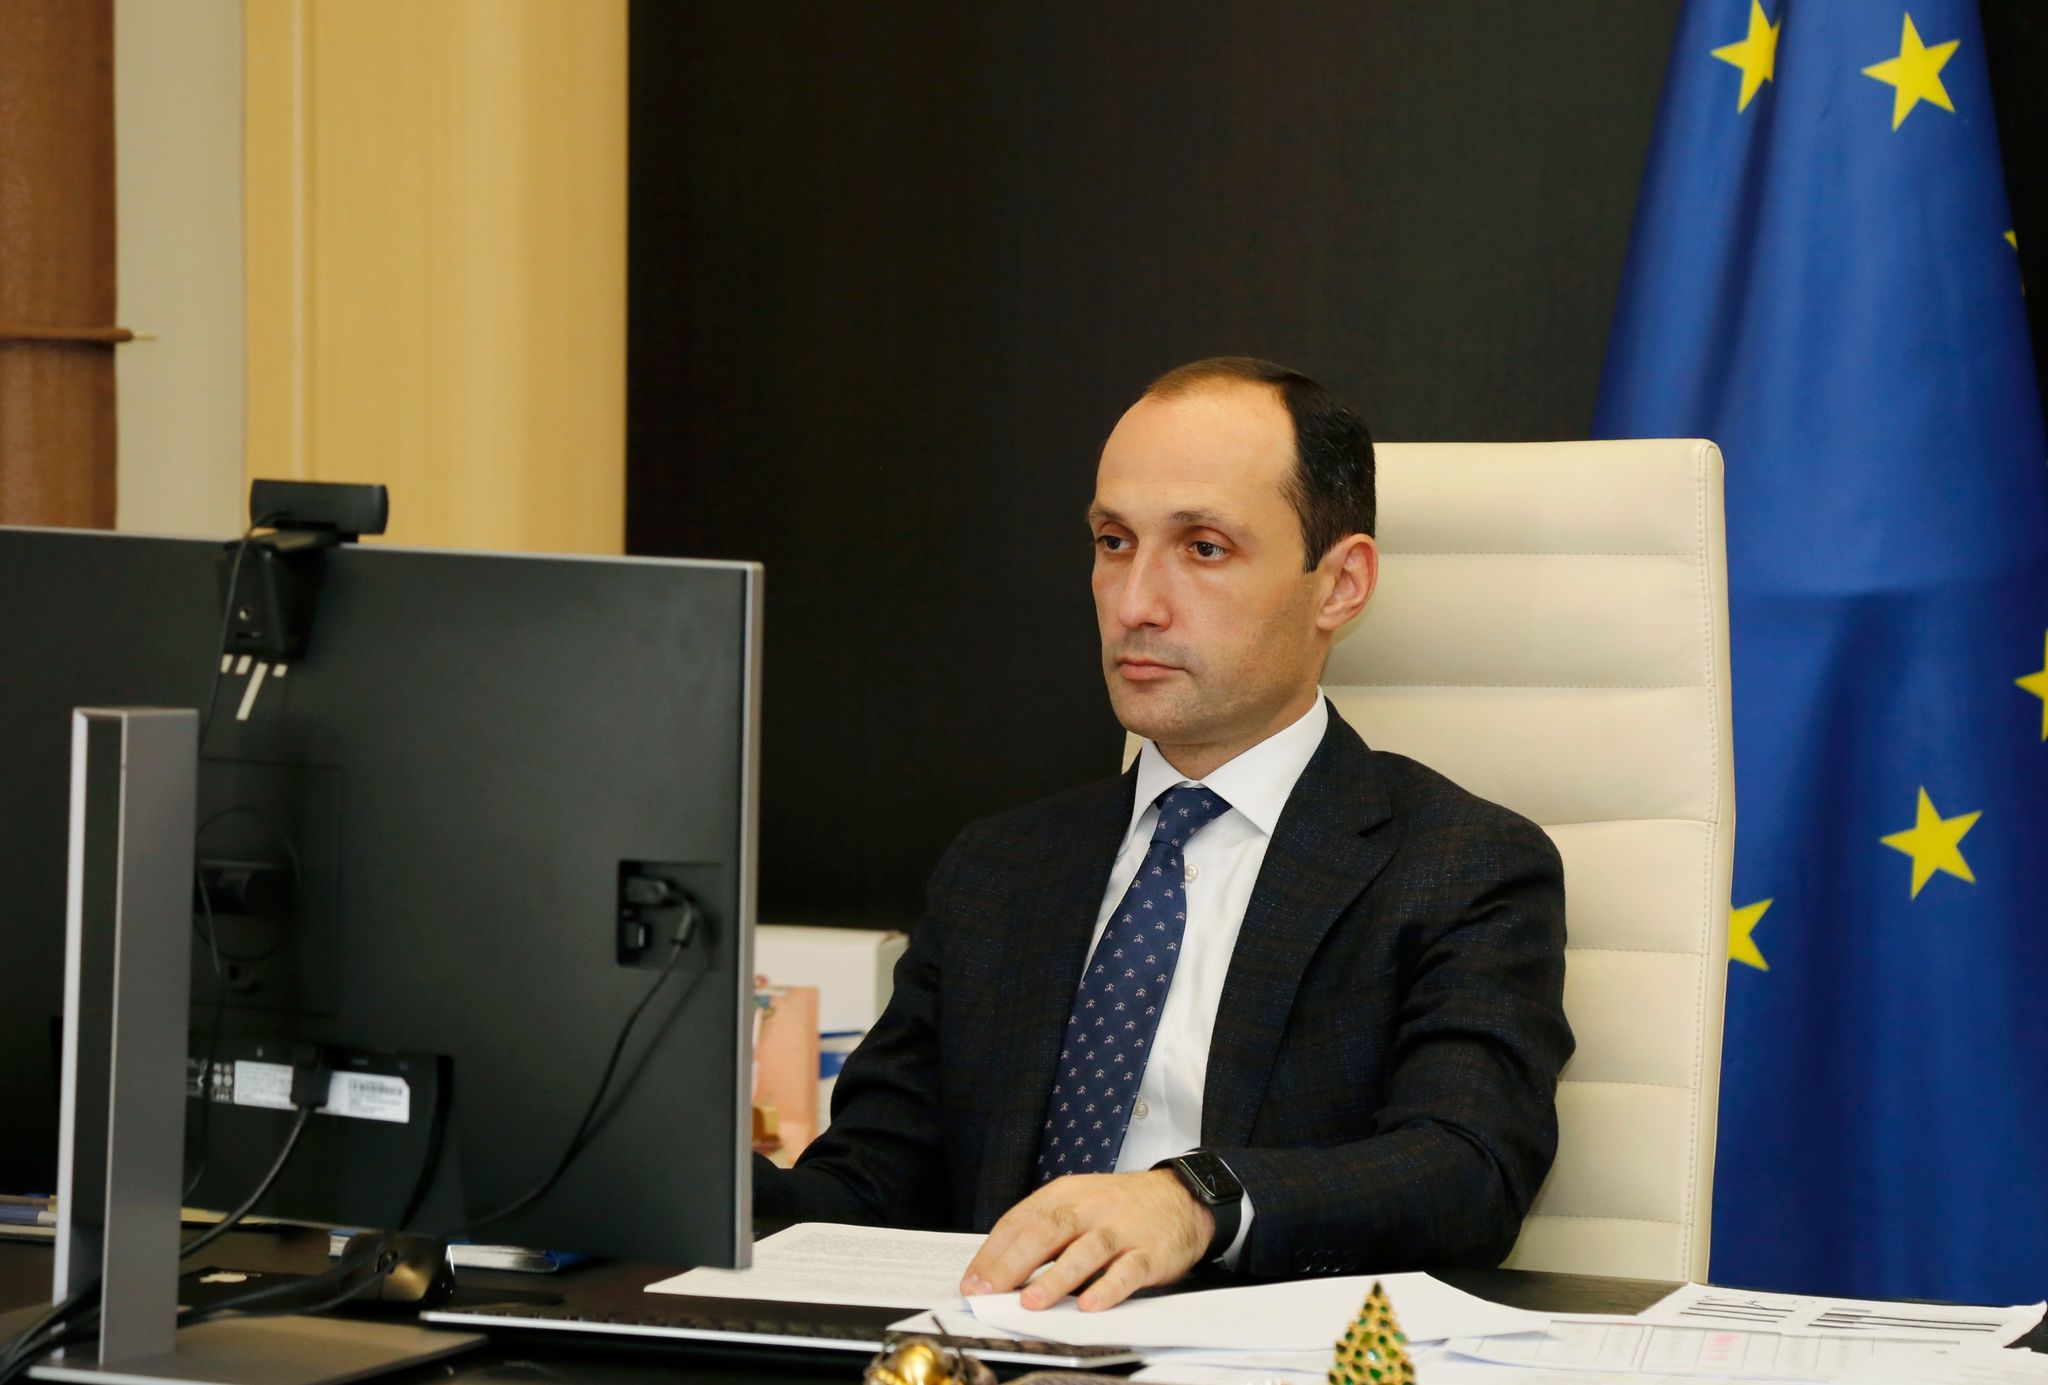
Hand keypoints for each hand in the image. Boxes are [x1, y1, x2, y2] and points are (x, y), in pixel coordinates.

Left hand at [957, 1170, 1213, 1311]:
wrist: (1180, 1197)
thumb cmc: (1118, 1207)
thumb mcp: (1076, 1204)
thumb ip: (1042, 1233)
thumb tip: (1000, 1272)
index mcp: (1065, 1194)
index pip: (1020, 1220)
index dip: (993, 1252)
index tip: (973, 1282)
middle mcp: (1090, 1208)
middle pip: (1047, 1232)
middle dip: (1014, 1263)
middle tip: (989, 1291)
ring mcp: (1121, 1229)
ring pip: (1086, 1251)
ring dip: (1057, 1278)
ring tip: (1032, 1303)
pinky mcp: (1149, 1252)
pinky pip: (1128, 1270)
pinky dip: (1108, 1288)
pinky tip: (1090, 1305)